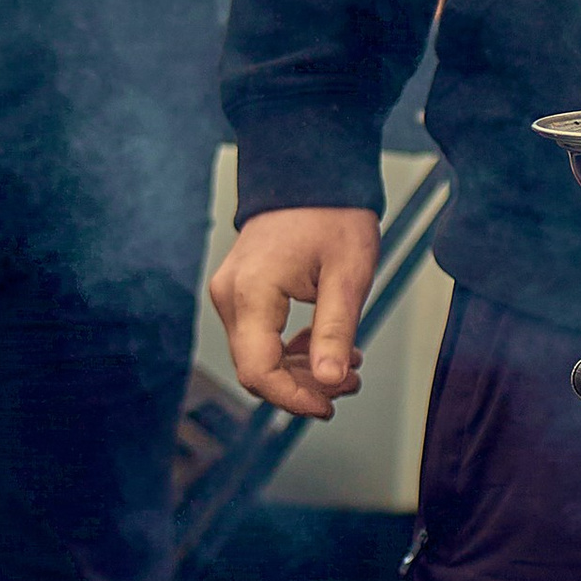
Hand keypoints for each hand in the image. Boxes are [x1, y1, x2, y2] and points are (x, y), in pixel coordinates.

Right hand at [208, 206, 378, 420]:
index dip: (292, 398)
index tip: (328, 406)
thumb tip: (329, 382)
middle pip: (256, 369)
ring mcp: (230, 293)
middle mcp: (229, 295)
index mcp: (251, 292)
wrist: (311, 174)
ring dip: (301, 371)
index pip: (258, 370)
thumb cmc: (332, 216)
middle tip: (350, 382)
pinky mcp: (239, 292)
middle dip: (303, 386)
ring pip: (257, 356)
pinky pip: (258, 337)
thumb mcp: (347, 275)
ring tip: (347, 365)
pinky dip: (290, 351)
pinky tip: (325, 346)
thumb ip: (336, 331)